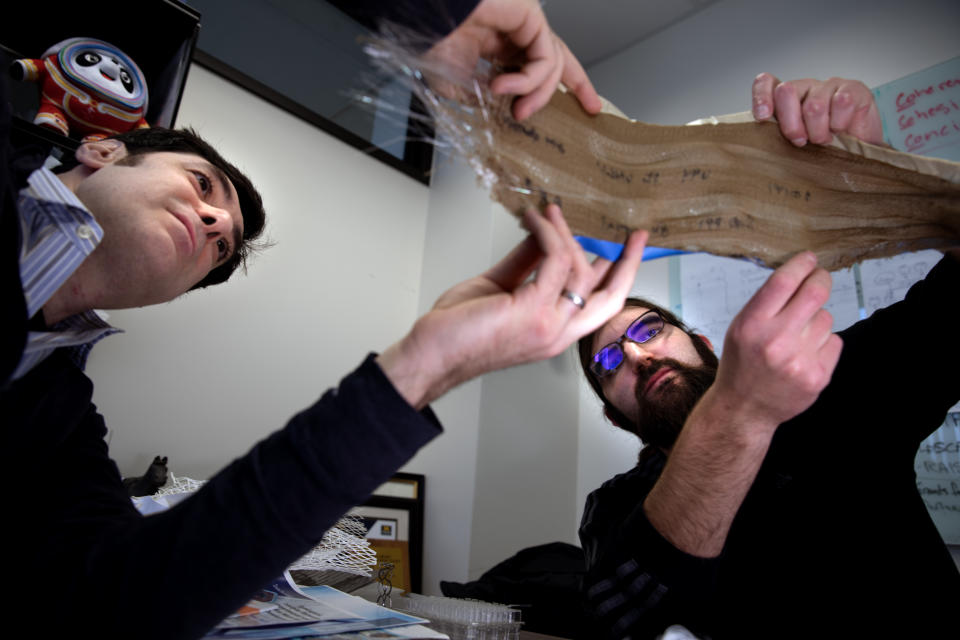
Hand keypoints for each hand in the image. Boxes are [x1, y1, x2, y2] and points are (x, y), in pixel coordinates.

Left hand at [378, 205, 646, 408]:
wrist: (432, 353)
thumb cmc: (459, 329)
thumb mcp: (500, 288)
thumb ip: (526, 264)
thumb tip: (543, 234)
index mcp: (556, 332)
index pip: (601, 305)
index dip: (619, 276)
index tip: (625, 250)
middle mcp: (559, 333)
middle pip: (611, 296)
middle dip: (628, 262)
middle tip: (635, 233)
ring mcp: (549, 324)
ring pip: (580, 270)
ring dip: (564, 233)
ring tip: (547, 212)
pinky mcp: (533, 311)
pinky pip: (554, 260)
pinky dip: (546, 233)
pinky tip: (533, 220)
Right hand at [424, 0, 601, 120]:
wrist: (426, 19)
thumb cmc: (433, 40)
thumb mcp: (456, 85)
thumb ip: (480, 99)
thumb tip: (497, 111)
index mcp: (498, 46)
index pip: (533, 66)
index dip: (547, 88)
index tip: (562, 107)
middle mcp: (515, 34)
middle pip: (558, 59)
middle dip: (579, 84)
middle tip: (590, 107)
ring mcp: (525, 24)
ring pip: (552, 65)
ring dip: (538, 96)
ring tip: (517, 111)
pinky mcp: (530, 16)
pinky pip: (544, 58)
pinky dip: (529, 80)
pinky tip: (504, 86)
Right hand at [710, 251, 842, 429]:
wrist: (744, 408)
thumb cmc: (742, 363)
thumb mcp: (740, 327)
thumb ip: (766, 303)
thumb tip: (799, 273)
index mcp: (752, 325)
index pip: (784, 281)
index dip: (801, 264)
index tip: (809, 259)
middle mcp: (775, 341)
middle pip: (814, 293)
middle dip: (821, 279)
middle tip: (820, 278)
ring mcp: (799, 360)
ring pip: (826, 318)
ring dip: (818, 320)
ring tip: (799, 337)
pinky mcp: (818, 375)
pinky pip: (834, 341)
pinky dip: (824, 342)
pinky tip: (806, 354)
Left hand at [752, 72, 883, 146]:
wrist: (859, 154)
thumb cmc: (822, 149)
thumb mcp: (794, 147)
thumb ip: (777, 138)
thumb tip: (758, 145)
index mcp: (785, 99)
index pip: (766, 83)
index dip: (761, 97)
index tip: (763, 118)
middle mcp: (805, 87)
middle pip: (786, 91)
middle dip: (791, 124)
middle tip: (800, 142)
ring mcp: (829, 85)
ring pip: (814, 105)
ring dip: (818, 131)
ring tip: (824, 141)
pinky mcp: (854, 88)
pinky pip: (842, 103)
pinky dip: (840, 124)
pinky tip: (842, 130)